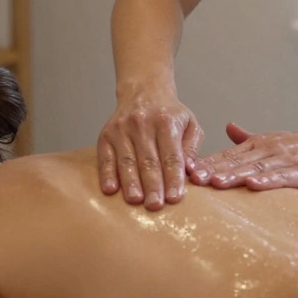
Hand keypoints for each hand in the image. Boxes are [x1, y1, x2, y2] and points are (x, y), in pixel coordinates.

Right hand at [97, 89, 204, 209]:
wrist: (144, 91)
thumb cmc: (170, 114)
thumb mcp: (190, 124)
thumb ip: (192, 148)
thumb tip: (191, 171)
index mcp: (166, 122)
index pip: (171, 156)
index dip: (173, 178)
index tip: (175, 198)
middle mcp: (143, 124)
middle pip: (148, 160)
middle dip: (153, 185)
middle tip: (156, 206)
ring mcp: (122, 129)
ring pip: (127, 160)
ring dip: (131, 183)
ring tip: (135, 201)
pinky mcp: (106, 135)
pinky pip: (105, 157)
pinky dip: (107, 174)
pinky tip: (110, 189)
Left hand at [195, 122, 297, 192]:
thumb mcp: (270, 140)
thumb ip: (247, 138)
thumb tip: (228, 127)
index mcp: (257, 146)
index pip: (227, 155)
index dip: (207, 163)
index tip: (186, 170)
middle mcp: (266, 151)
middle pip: (236, 162)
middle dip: (214, 170)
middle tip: (193, 179)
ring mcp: (283, 161)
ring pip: (255, 169)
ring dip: (235, 176)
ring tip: (217, 183)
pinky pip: (282, 177)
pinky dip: (267, 181)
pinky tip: (254, 185)